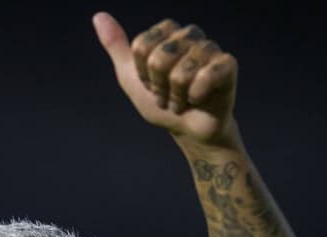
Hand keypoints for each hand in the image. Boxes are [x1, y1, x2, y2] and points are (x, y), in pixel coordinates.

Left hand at [92, 12, 237, 147]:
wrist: (188, 130)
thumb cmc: (162, 102)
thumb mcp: (131, 77)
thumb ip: (116, 46)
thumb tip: (99, 16)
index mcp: (168, 33)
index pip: (142, 46)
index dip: (142, 73)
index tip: (150, 83)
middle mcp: (190, 35)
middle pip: (159, 56)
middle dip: (158, 85)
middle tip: (167, 95)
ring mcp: (210, 49)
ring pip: (180, 71)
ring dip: (176, 96)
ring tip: (182, 100)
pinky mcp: (228, 65)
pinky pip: (206, 76)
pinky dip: (196, 95)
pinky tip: (199, 99)